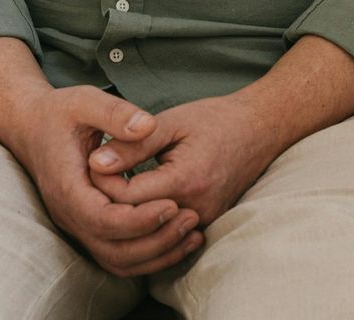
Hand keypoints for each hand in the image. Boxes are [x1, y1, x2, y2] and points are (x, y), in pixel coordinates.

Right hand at [0, 86, 204, 276]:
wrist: (31, 127)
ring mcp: (76, 226)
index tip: (173, 204)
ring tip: (192, 233)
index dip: (140, 219)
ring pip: (117, 261)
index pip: (103, 220)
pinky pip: (118, 256)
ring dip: (156, 254)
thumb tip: (147, 126)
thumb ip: (115, 113)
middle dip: (156, 240)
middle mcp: (68, 215)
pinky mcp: (88, 228)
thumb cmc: (59, 112)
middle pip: (113, 250)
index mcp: (66, 187)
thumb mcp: (84, 100)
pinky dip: (148, 255)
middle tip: (191, 219)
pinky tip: (176, 238)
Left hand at [86, 93, 282, 230]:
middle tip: (98, 174)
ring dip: (126, 212)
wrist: (259, 129)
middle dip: (109, 199)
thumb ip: (133, 144)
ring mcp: (203, 221)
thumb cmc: (215, 120)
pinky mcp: (206, 224)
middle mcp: (196, 209)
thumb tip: (95, 163)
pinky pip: (165, 233)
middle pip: (134, 220)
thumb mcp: (171, 122)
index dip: (103, 181)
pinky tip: (134, 198)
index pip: (126, 198)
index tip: (94, 160)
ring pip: (148, 233)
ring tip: (114, 184)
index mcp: (186, 180)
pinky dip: (145, 219)